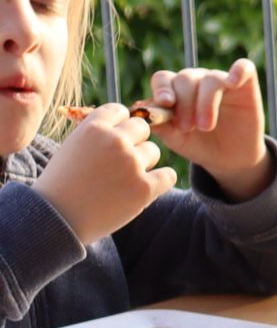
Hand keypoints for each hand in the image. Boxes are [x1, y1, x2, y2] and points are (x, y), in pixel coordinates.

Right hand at [32, 105, 175, 243]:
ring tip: (124, 179)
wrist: (57, 217)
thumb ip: (96, 133)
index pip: (120, 110)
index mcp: (93, 127)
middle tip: (121, 160)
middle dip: (134, 141)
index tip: (113, 138)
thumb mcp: (72, 147)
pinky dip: (160, 181)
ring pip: (154, 151)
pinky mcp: (145, 187)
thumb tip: (122, 122)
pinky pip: (168, 175)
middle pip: (142, 127)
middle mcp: (115, 141)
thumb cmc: (62, 183)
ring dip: (145, 162)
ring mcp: (132, 164)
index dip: (119, 124)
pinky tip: (145, 188)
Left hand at [147, 59, 274, 196]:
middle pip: (186, 78)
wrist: (231, 159)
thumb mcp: (177, 140)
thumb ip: (160, 125)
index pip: (163, 79)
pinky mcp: (245, 84)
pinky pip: (243, 68)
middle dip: (185, 104)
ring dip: (206, 103)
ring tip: (206, 126)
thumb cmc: (200, 146)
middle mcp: (197, 81)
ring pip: (211, 79)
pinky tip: (234, 81)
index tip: (165, 104)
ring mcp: (221, 81)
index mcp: (175, 90)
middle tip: (188, 127)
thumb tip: (138, 109)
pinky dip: (239, 71)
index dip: (162, 89)